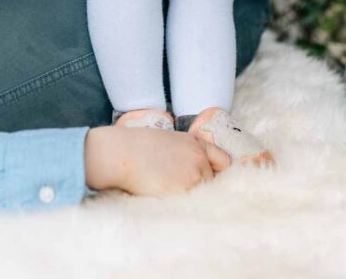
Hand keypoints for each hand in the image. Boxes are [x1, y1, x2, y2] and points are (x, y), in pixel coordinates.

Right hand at [84, 126, 228, 196]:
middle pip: (212, 181)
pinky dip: (181, 204)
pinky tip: (164, 195)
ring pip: (201, 194)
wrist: (122, 154)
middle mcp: (199, 158)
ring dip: (190, 196)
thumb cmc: (137, 147)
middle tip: (178, 186)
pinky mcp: (184, 192)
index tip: (212, 179)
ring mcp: (193, 176)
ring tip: (168, 190)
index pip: (223, 161)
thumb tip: (189, 171)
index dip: (218, 172)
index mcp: (195, 144)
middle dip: (200, 185)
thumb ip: (185, 154)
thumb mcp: (168, 141)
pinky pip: (189, 203)